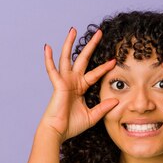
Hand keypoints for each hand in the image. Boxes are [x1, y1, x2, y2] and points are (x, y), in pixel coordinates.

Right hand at [41, 27, 117, 142]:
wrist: (58, 132)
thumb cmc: (72, 125)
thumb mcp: (93, 116)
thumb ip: (103, 107)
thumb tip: (116, 100)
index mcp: (80, 88)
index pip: (94, 74)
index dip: (104, 67)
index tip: (114, 60)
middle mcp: (72, 82)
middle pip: (82, 59)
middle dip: (90, 46)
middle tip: (99, 32)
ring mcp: (64, 81)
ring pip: (67, 58)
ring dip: (69, 44)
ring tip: (73, 30)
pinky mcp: (57, 84)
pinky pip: (52, 69)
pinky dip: (48, 58)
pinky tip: (47, 47)